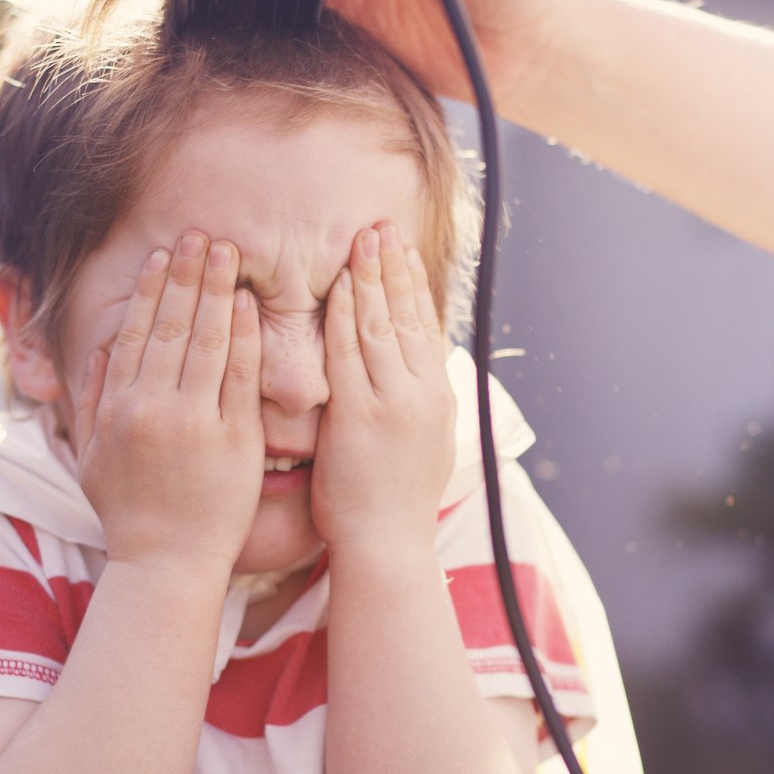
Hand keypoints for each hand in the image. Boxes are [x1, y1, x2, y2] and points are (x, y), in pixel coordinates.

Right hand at [73, 232, 262, 576]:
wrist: (167, 565)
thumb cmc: (128, 514)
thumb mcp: (90, 458)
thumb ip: (89, 402)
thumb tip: (98, 352)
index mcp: (120, 408)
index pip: (137, 334)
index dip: (153, 291)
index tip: (165, 256)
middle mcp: (155, 408)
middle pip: (174, 326)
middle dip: (188, 275)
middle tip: (202, 235)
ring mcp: (197, 423)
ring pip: (209, 342)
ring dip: (217, 291)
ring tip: (227, 253)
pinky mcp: (235, 440)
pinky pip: (241, 378)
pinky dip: (245, 338)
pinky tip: (248, 305)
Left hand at [312, 223, 455, 554]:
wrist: (388, 546)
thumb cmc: (394, 504)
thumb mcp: (424, 446)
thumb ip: (418, 404)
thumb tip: (417, 374)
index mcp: (437, 398)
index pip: (425, 326)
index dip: (413, 284)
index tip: (403, 249)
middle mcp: (422, 393)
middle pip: (407, 316)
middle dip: (394, 268)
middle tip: (382, 227)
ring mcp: (394, 403)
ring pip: (381, 326)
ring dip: (370, 278)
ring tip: (363, 240)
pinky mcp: (361, 416)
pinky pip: (349, 353)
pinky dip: (343, 316)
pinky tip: (335, 286)